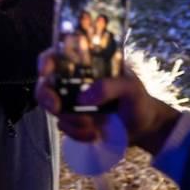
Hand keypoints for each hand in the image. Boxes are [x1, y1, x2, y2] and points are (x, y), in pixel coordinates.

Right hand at [35, 49, 181, 154]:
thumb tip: (83, 98)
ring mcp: (72, 102)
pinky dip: (76, 133)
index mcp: (88, 65)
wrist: (143, 129)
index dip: (46, 61)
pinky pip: (64, 127)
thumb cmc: (138, 100)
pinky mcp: (74, 121)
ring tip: (94, 127)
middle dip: (46, 96)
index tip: (45, 72)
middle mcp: (75, 81)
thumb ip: (110, 87)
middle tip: (56, 108)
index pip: (60, 55)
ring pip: (54, 108)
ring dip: (71, 120)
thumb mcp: (131, 88)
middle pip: (46, 83)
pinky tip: (94, 135)